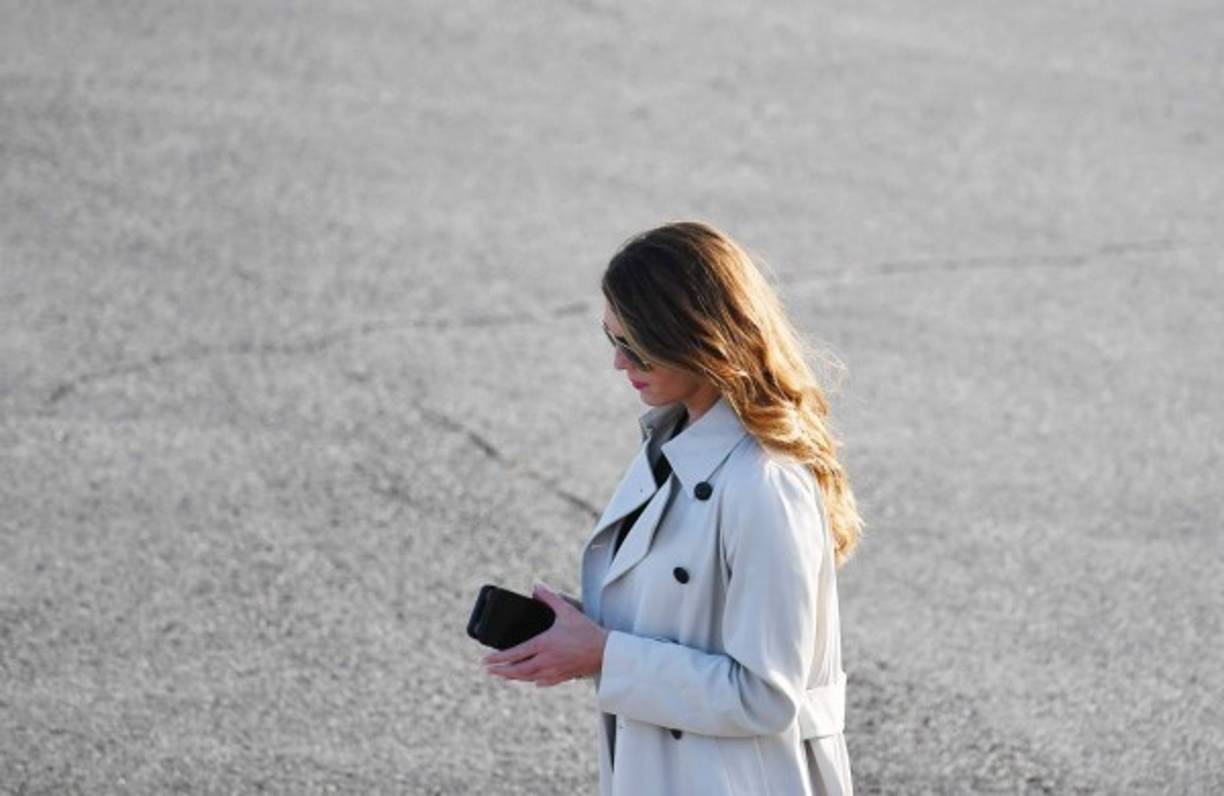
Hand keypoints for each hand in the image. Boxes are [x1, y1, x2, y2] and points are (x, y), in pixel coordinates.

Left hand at [482, 583, 608, 686]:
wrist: (606, 652)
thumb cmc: (587, 631)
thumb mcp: (567, 611)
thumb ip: (549, 597)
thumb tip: (536, 585)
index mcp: (543, 645)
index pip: (515, 654)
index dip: (497, 658)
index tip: (485, 661)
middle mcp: (546, 661)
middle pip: (517, 671)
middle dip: (500, 671)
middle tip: (488, 671)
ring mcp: (554, 671)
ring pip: (528, 678)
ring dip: (513, 678)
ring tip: (503, 675)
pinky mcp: (563, 677)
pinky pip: (543, 682)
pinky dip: (533, 682)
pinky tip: (531, 681)